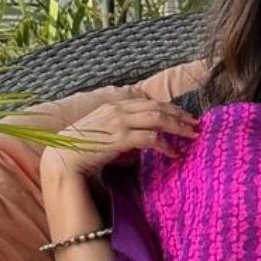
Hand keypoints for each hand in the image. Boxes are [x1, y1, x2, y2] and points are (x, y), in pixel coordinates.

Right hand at [39, 94, 198, 183]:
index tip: (185, 116)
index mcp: (115, 105)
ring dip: (178, 127)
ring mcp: (118, 122)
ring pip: (157, 119)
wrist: (64, 158)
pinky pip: (150, 139)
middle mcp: (118, 109)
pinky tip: (174, 153)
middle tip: (196, 125)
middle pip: (157, 107)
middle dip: (179, 116)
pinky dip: (165, 146)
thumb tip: (144, 139)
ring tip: (191, 136)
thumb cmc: (84, 149)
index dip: (170, 109)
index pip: (149, 102)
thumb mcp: (105, 133)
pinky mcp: (119, 138)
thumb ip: (124, 131)